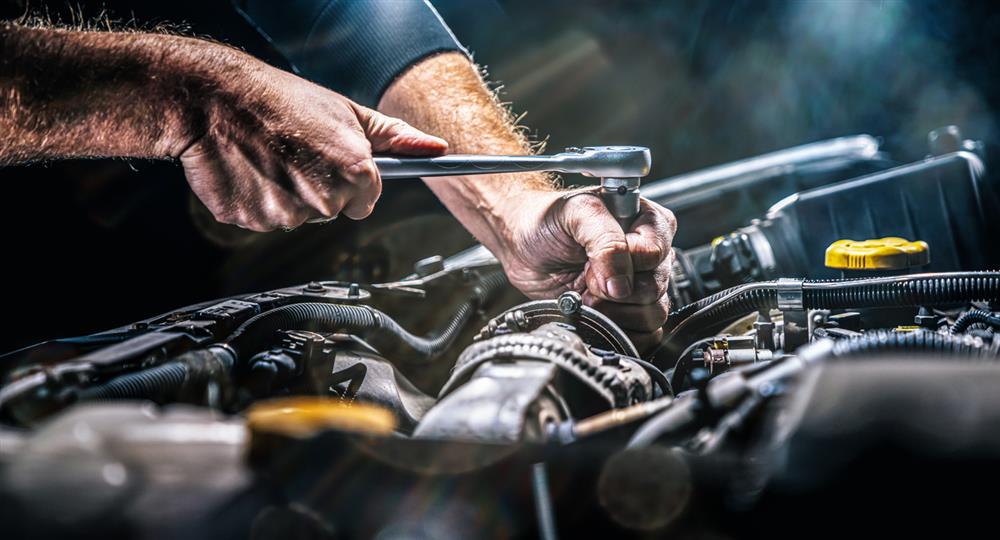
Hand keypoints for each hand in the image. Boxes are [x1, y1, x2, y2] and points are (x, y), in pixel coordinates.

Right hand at [176, 56, 447, 231]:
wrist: (214, 100)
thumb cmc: (283, 102)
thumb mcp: (346, 112)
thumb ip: (395, 138)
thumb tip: (437, 149)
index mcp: (355, 173)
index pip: (367, 201)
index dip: (350, 181)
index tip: (331, 162)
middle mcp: (325, 200)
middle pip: (332, 211)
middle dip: (318, 188)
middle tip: (295, 152)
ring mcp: (287, 215)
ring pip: (297, 217)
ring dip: (285, 195)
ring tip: (269, 158)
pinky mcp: (251, 222)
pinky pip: (263, 220)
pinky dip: (256, 201)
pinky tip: (249, 171)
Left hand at [496, 190, 676, 351]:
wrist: (521, 243)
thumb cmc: (547, 219)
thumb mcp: (576, 213)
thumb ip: (605, 241)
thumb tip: (621, 285)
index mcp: (647, 221)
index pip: (653, 253)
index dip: (622, 264)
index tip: (590, 261)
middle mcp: (648, 254)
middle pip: (654, 287)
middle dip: (612, 291)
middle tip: (585, 278)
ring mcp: (638, 284)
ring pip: (653, 313)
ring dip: (614, 312)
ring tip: (587, 295)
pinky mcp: (626, 311)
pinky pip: (646, 333)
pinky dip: (618, 330)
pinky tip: (596, 313)